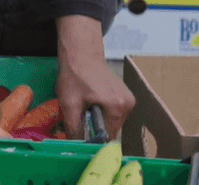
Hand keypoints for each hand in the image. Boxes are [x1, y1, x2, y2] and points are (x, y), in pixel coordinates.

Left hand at [54, 15, 134, 139]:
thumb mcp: (69, 103)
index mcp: (118, 107)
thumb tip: (77, 146)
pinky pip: (114, 111)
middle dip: (95, 125)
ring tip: (85, 103)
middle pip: (111, 128)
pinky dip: (102, 109)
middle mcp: (129, 104)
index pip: (108, 136)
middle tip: (80, 113)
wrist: (80, 52)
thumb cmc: (74, 75)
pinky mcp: (125, 94)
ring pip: (112, 120)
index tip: (81, 133)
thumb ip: (74, 127)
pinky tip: (91, 99)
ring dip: (98, 117)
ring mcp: (129, 98)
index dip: (93, 138)